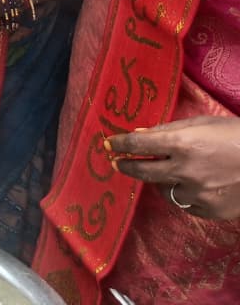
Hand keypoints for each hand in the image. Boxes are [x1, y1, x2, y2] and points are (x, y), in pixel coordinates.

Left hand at [108, 115, 239, 220]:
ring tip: (164, 171)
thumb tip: (138, 136)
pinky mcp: (211, 211)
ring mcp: (198, 194)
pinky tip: (191, 185)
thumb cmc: (235, 135)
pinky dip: (183, 194)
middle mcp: (185, 171)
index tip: (108, 145)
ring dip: (159, 180)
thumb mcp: (200, 124)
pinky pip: (186, 204)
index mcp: (181, 144)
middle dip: (126, 167)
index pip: (138, 145)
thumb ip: (167, 130)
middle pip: (142, 172)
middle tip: (117, 163)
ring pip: (164, 190)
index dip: (119, 145)